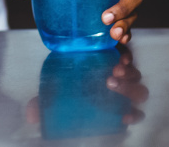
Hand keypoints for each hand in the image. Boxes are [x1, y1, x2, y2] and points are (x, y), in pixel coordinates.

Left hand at [16, 0, 142, 43]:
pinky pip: (129, 31)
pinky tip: (119, 41)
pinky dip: (126, 36)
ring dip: (126, 24)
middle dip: (124, 5)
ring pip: (134, 14)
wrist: (77, 5)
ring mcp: (124, 9)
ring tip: (113, 33)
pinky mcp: (120, 25)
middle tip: (105, 16)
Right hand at [25, 44, 148, 126]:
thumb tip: (30, 117)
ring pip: (136, 75)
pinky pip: (129, 53)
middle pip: (138, 93)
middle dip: (127, 90)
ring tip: (115, 67)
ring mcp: (124, 71)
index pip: (133, 113)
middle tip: (109, 82)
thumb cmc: (66, 84)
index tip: (124, 117)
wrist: (69, 58)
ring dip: (129, 73)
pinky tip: (118, 51)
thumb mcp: (54, 96)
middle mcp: (123, 88)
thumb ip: (44, 106)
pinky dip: (127, 53)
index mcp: (115, 103)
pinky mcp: (119, 53)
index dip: (133, 116)